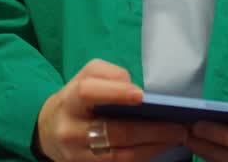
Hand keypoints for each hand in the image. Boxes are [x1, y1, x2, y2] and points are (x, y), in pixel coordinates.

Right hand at [36, 59, 188, 160]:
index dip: (115, 93)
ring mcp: (78, 156)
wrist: (49, 132)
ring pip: (121, 155)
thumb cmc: (75, 100)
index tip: (142, 96)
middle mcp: (70, 131)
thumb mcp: (84, 77)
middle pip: (115, 131)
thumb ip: (108, 74)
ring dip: (153, 147)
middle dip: (152, 129)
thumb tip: (134, 90)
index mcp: (69, 101)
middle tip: (179, 125)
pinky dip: (143, 157)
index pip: (88, 93)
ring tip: (176, 138)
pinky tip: (160, 149)